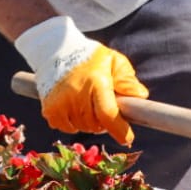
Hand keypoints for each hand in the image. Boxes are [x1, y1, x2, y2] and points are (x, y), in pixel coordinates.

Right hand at [15, 16, 148, 143]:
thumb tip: (140, 96)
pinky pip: (68, 128)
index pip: (108, 114)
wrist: (57, 51)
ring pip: (83, 128)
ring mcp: (60, 103)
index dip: (119, 130)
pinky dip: (74, 123)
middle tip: (104, 106)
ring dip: (89, 122)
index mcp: (96, 82)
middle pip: (96, 125)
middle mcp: (76, 94)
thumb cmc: (92, 59)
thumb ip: (127, 80)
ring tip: (88, 103)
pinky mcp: (50, 110)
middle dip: (104, 121)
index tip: (127, 138)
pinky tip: (74, 106)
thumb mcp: (114, 62)